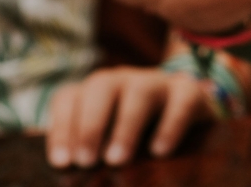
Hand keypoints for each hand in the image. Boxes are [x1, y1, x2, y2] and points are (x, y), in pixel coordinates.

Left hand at [47, 67, 212, 166]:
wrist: (186, 114)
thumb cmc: (135, 135)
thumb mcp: (107, 142)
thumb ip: (88, 152)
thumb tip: (67, 169)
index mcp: (96, 92)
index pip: (69, 97)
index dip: (61, 128)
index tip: (61, 163)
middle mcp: (123, 81)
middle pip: (101, 86)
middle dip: (90, 124)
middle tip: (85, 162)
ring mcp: (157, 83)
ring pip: (139, 92)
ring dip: (125, 126)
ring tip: (116, 160)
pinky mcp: (189, 94)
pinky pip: (181, 102)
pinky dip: (170, 125)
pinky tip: (159, 151)